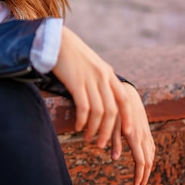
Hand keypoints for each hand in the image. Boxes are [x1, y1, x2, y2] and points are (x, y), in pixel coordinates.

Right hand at [52, 26, 154, 184]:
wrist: (56, 40)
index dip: (127, 118)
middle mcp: (103, 77)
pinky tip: (77, 127)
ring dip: (95, 129)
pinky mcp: (76, 82)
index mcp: (108, 73)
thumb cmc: (72, 55)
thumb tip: (104, 97)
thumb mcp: (92, 65)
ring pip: (99, 112)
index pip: (125, 99)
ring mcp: (90, 79)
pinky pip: (83, 107)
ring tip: (89, 139)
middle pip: (112, 111)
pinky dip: (82, 121)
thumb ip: (100, 79)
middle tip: (103, 144)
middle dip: (109, 131)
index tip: (128, 134)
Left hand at [111, 83, 155, 184]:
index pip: (141, 161)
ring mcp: (146, 133)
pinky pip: (151, 147)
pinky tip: (146, 161)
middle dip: (144, 176)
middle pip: (148, 161)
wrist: (127, 94)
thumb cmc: (115, 109)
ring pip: (151, 155)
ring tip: (142, 177)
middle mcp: (143, 136)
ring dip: (148, 168)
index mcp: (134, 137)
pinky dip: (150, 158)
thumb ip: (114, 141)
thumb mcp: (112, 125)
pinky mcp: (146, 130)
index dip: (139, 175)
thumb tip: (114, 158)